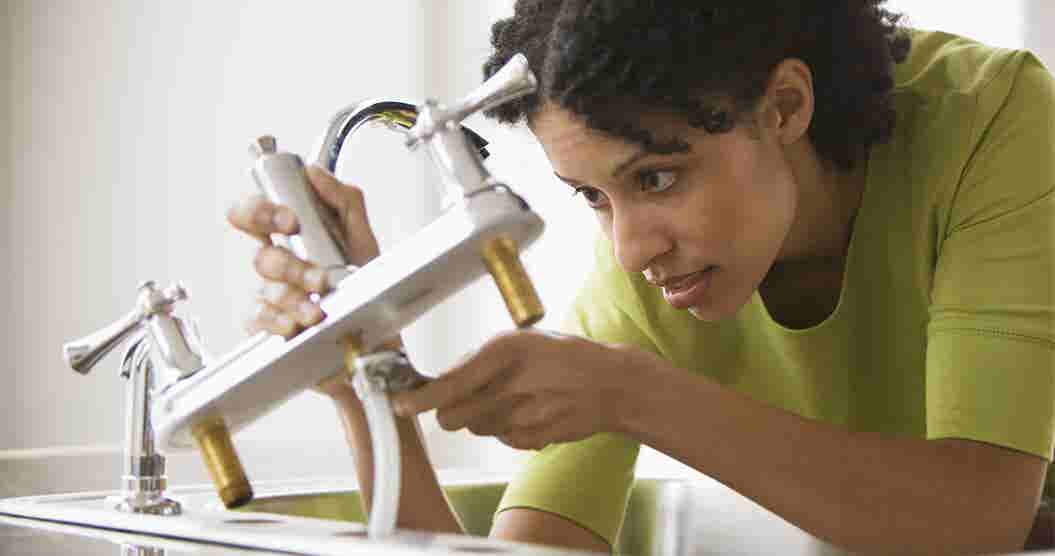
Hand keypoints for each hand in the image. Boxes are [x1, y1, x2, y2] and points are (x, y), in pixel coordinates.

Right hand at [226, 165, 387, 396]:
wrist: (377, 331)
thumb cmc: (365, 284)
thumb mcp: (362, 236)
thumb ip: (343, 199)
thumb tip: (315, 173)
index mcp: (290, 236)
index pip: (254, 213)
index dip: (262, 212)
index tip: (291, 220)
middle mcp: (277, 263)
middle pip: (260, 255)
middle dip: (288, 265)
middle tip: (316, 276)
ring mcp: (271, 294)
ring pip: (267, 290)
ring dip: (295, 297)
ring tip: (320, 306)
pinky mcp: (270, 324)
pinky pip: (260, 320)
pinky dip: (279, 321)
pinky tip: (296, 323)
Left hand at [391, 329, 652, 449]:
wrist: (611, 384)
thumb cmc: (562, 357)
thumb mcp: (521, 340)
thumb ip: (479, 360)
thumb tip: (438, 380)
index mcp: (504, 350)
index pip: (447, 384)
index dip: (418, 399)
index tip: (399, 404)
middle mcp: (509, 385)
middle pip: (451, 417)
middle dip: (449, 410)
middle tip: (467, 397)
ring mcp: (521, 417)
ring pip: (474, 428)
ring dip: (481, 417)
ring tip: (512, 397)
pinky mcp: (531, 440)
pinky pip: (499, 439)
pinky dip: (505, 429)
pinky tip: (529, 410)